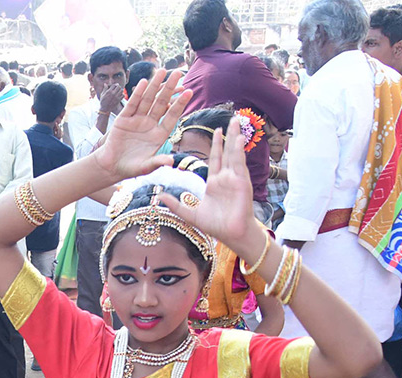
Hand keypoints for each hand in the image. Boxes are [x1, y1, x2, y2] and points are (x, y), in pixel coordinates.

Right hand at [92, 69, 190, 183]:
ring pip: (148, 100)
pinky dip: (137, 94)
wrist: (111, 167)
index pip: (171, 116)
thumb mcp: (145, 167)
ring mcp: (137, 120)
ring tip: (162, 70)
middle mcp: (150, 124)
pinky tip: (143, 82)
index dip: (179, 104)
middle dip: (169, 88)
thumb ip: (158, 162)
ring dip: (154, 85)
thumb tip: (171, 162)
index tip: (188, 92)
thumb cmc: (130, 168)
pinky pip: (132, 104)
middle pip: (161, 103)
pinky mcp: (123, 119)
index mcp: (159, 134)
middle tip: (177, 73)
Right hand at [98, 84, 124, 116]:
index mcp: (109, 91)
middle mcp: (113, 94)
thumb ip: (105, 89)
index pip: (114, 85)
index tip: (115, 86)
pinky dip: (122, 94)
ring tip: (119, 92)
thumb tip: (105, 84)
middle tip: (117, 89)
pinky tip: (120, 95)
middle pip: (119, 87)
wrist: (105, 109)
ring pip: (121, 90)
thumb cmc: (102, 101)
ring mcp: (116, 97)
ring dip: (120, 90)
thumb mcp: (102, 95)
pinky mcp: (118, 100)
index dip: (115, 84)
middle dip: (118, 87)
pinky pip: (123, 95)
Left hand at [159, 118, 262, 257]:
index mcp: (215, 182)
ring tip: (236, 122)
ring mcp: (235, 179)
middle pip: (227, 151)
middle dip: (228, 135)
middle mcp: (227, 177)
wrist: (231, 234)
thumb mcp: (190, 214)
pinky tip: (238, 139)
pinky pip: (239, 164)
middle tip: (231, 119)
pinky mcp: (242, 183)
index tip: (216, 131)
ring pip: (234, 153)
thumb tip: (159, 196)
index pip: (216, 158)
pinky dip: (238, 151)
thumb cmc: (215, 225)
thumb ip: (175, 205)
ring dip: (236, 137)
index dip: (216, 144)